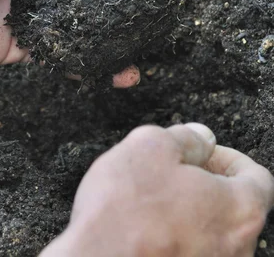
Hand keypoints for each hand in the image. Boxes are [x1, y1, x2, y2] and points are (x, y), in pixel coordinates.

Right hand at [42, 123, 273, 255]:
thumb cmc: (125, 209)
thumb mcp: (152, 145)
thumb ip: (188, 137)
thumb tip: (202, 140)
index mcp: (240, 210)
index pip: (257, 178)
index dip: (228, 157)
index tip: (202, 153)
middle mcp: (237, 250)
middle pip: (235, 206)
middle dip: (206, 182)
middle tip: (172, 170)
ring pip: (211, 232)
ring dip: (188, 211)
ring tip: (151, 199)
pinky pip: (191, 252)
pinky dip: (175, 236)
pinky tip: (144, 227)